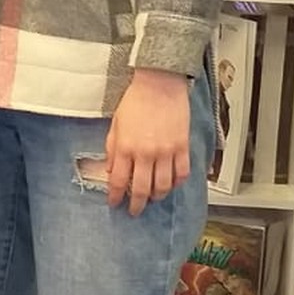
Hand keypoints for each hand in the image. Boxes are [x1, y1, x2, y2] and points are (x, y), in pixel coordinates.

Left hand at [105, 70, 191, 216]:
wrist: (160, 83)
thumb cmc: (136, 100)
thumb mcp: (116, 124)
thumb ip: (113, 149)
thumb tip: (111, 170)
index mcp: (126, 147)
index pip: (118, 181)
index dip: (115, 196)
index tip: (114, 203)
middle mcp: (146, 153)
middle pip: (141, 189)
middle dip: (136, 204)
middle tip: (134, 211)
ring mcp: (166, 152)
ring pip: (163, 186)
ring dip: (157, 196)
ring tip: (153, 198)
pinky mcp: (182, 147)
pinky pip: (182, 173)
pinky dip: (177, 183)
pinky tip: (171, 184)